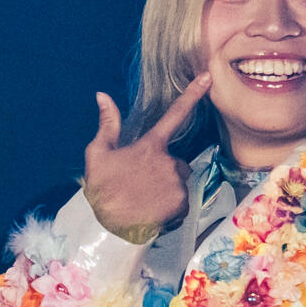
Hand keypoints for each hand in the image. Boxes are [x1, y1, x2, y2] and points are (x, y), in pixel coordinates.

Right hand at [83, 74, 213, 238]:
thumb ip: (107, 124)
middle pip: (175, 162)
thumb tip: (103, 95)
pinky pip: (181, 202)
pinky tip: (152, 212)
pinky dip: (170, 208)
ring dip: (166, 190)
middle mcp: (169, 162)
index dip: (193, 94)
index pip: (175, 114)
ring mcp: (177, 184)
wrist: (109, 229)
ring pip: (178, 182)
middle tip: (140, 185)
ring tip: (144, 201)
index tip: (208, 77)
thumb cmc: (102, 190)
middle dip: (163, 171)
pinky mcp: (182, 204)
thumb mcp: (97, 154)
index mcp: (150, 146)